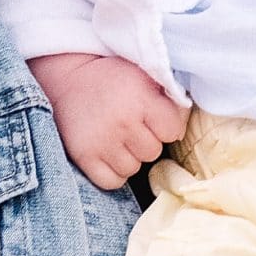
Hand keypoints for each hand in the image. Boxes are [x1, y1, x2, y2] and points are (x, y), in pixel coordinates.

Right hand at [27, 52, 187, 189]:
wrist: (69, 79)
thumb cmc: (112, 76)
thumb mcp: (143, 74)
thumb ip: (167, 94)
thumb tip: (186, 118)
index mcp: (141, 99)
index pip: (173, 131)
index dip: (168, 125)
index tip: (157, 118)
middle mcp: (123, 123)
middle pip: (153, 152)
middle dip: (148, 140)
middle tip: (134, 125)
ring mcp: (102, 143)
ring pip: (134, 169)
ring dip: (131, 157)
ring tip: (120, 137)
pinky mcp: (84, 157)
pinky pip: (112, 182)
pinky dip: (114, 172)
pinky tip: (110, 153)